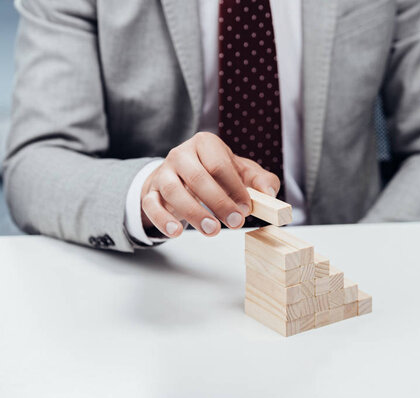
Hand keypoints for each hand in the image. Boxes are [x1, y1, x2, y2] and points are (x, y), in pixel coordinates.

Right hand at [140, 132, 279, 237]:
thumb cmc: (216, 173)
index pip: (220, 165)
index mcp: (205, 143)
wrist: (181, 175)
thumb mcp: (241, 172)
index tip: (247, 209)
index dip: (235, 188)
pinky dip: (163, 220)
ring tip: (212, 231)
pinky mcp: (150, 191)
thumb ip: (261, 180)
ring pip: (174, 191)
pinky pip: (151, 205)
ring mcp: (163, 172)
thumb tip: (270, 193)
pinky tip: (176, 232)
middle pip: (197, 177)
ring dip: (194, 213)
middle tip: (235, 223)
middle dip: (218, 202)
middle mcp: (181, 154)